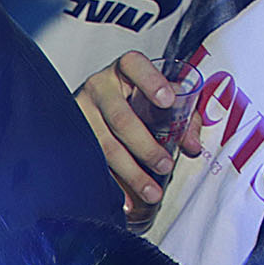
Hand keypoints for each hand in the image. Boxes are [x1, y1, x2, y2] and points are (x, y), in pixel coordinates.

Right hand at [75, 50, 202, 217]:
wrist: (95, 108)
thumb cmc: (133, 102)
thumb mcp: (160, 100)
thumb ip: (183, 117)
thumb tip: (191, 146)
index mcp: (124, 70)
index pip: (136, 66)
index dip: (152, 82)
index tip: (168, 100)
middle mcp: (99, 87)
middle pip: (121, 118)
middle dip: (145, 146)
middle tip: (164, 165)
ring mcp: (81, 111)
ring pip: (104, 145)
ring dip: (130, 172)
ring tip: (151, 190)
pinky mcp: (73, 136)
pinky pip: (92, 161)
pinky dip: (112, 182)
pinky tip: (125, 197)